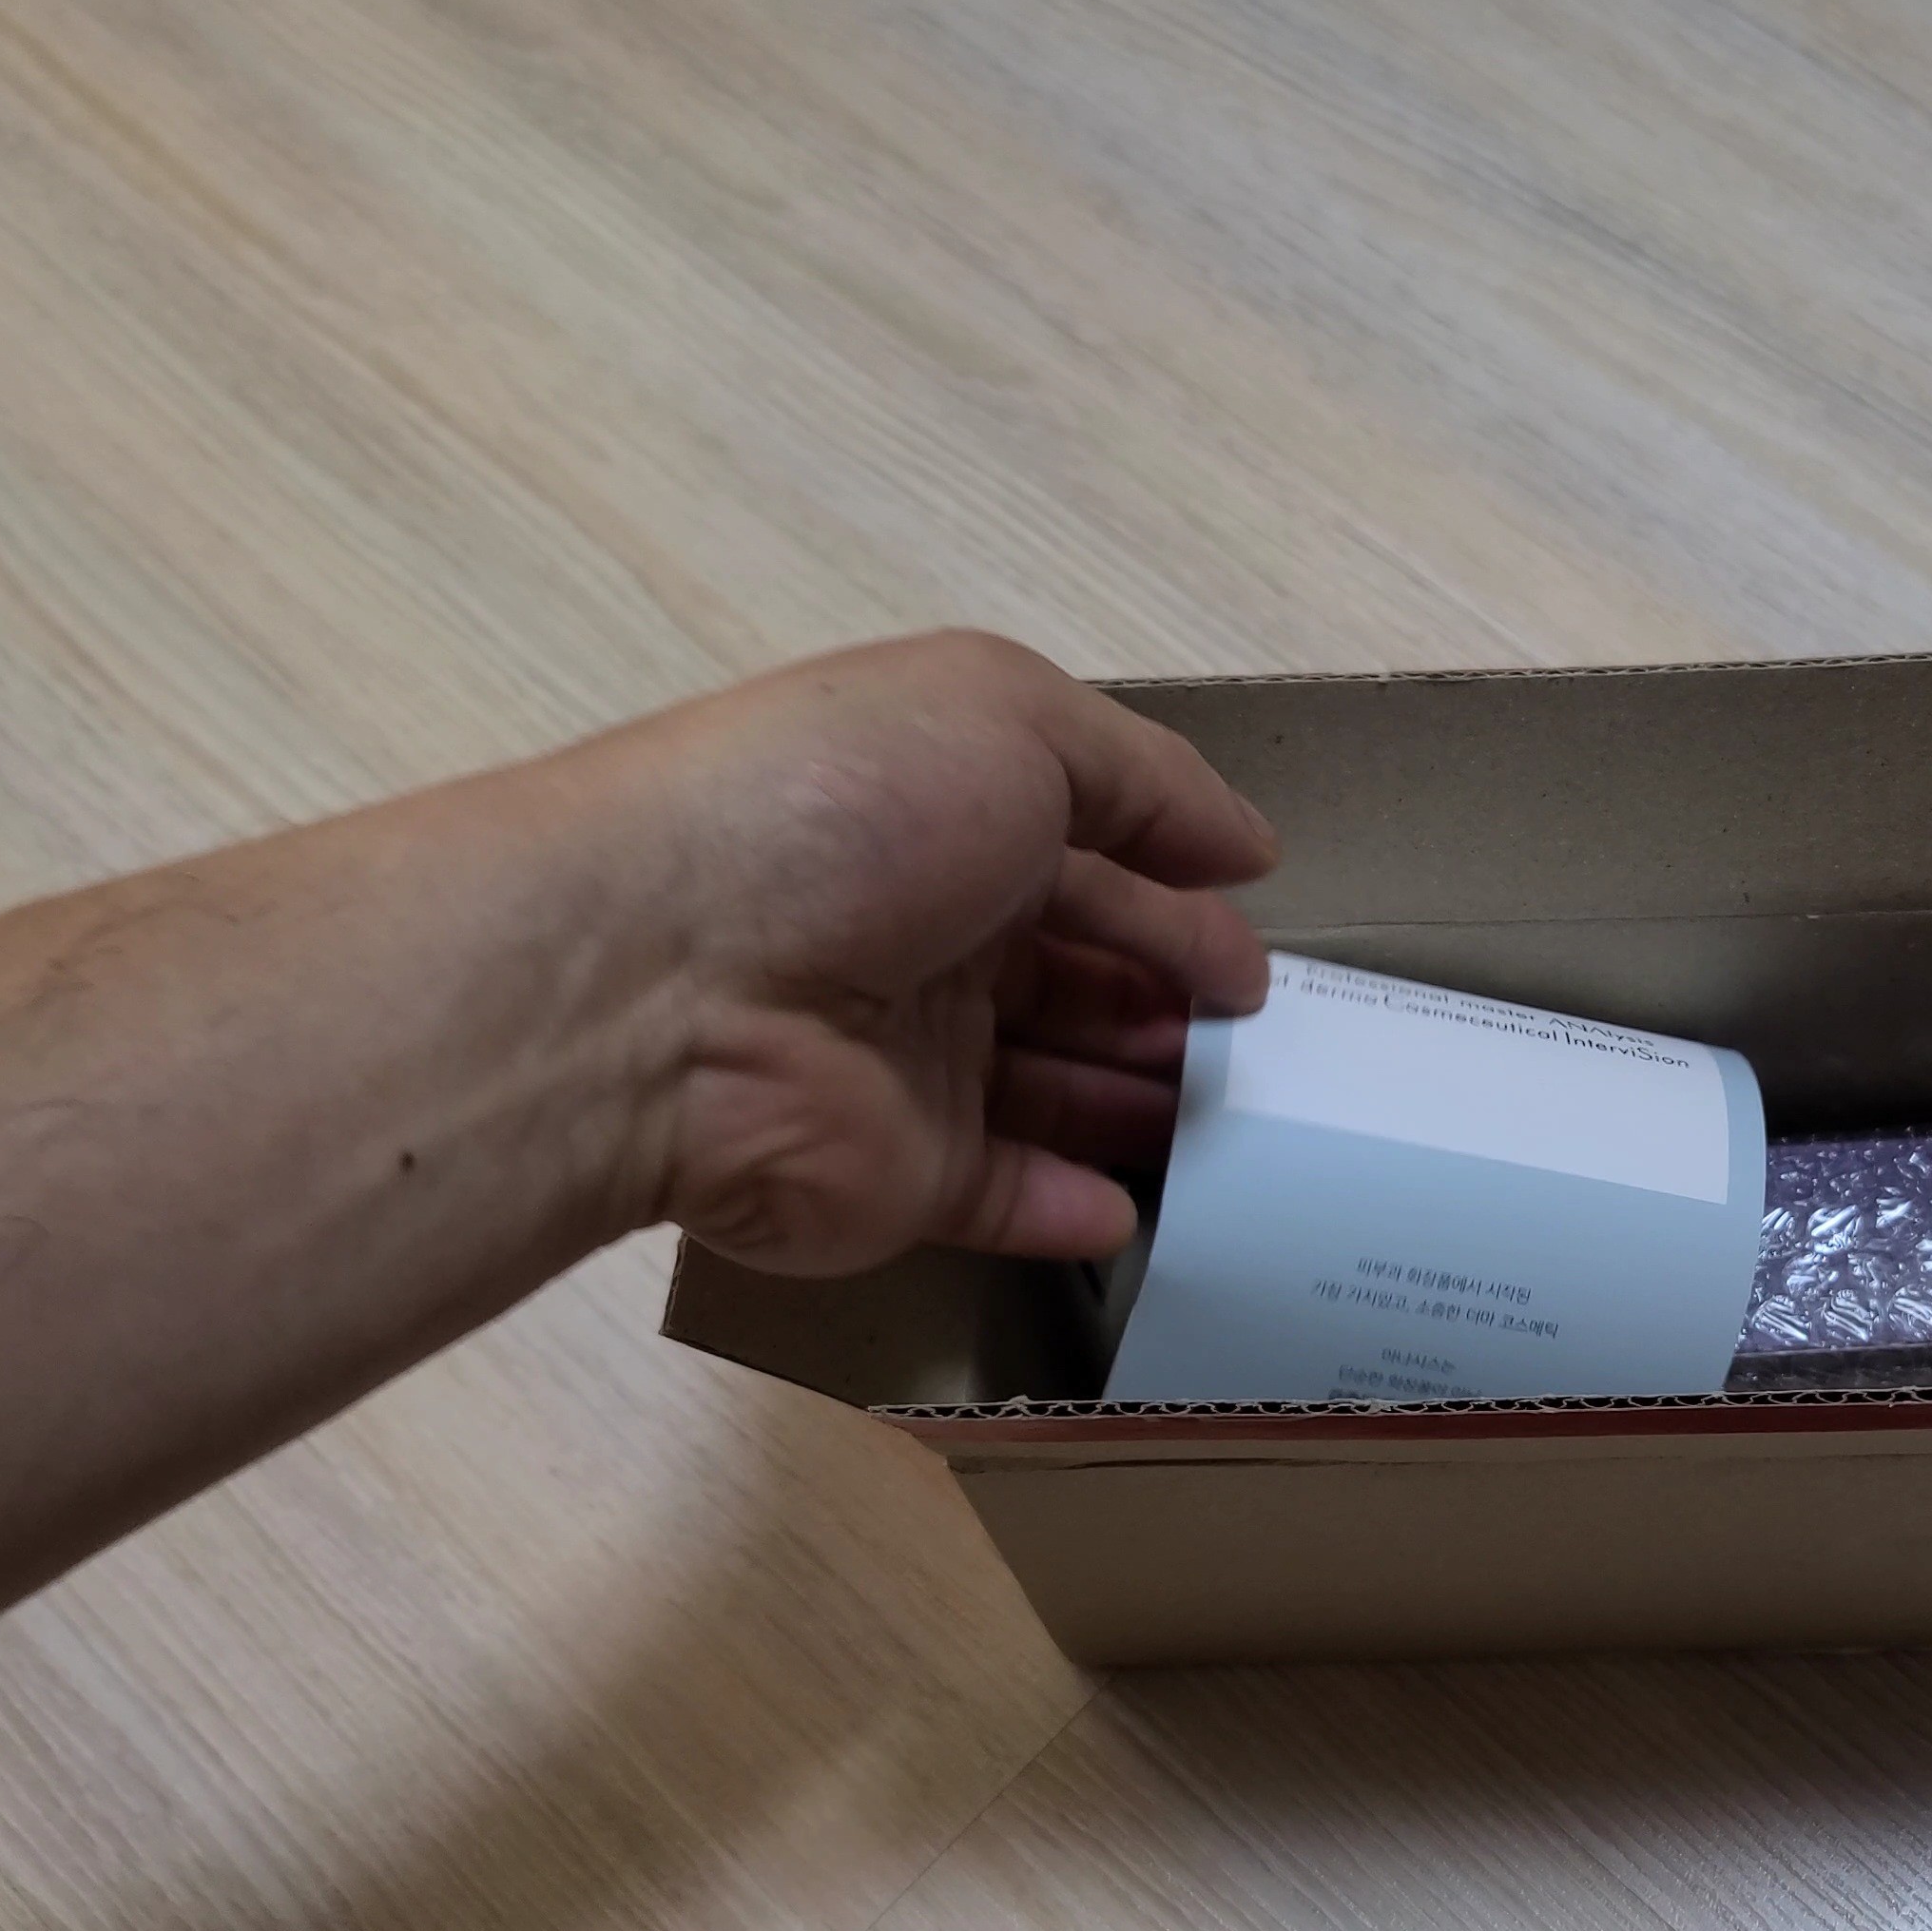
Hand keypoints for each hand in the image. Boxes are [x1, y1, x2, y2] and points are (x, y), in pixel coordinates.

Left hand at [609, 631, 1275, 1273]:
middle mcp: (926, 935)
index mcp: (946, 815)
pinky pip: (1002, 1202)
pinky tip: (1142, 1208)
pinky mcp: (897, 1180)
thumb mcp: (1011, 717)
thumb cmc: (847, 814)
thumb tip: (1246, 849)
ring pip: (1057, 1093)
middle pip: (1078, 976)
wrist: (668, 982)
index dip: (1182, 899)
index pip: (1091, 857)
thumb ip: (1145, 778)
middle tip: (1262, 1042)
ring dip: (1146, 1104)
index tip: (1259, 951)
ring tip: (1236, 1120)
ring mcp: (910, 1065)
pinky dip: (1076, 1212)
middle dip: (1173, 1003)